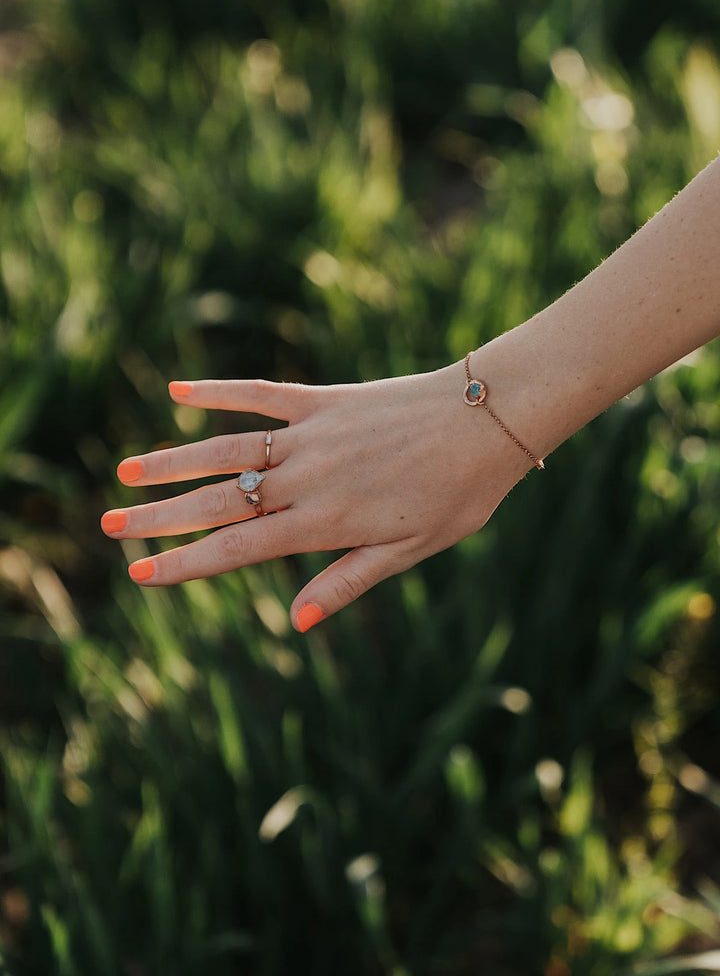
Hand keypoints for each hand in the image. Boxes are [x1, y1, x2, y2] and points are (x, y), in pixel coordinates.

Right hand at [101, 360, 532, 630]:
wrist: (490, 417)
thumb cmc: (459, 492)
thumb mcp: (412, 550)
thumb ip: (349, 580)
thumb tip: (297, 621)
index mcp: (326, 522)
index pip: (238, 548)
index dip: (185, 563)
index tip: (139, 572)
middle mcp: (307, 478)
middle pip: (219, 501)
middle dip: (160, 517)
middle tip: (108, 524)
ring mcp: (311, 434)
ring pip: (227, 450)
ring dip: (174, 460)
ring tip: (128, 470)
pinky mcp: (323, 399)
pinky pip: (260, 395)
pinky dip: (218, 392)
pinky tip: (178, 391)